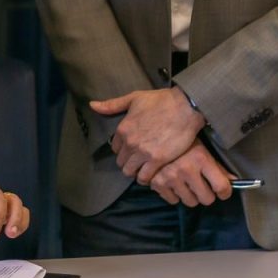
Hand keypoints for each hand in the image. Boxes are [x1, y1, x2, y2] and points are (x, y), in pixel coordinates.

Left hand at [91, 87, 205, 184]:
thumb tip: (92, 105)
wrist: (185, 107)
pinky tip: (152, 175)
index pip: (115, 148)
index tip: (132, 150)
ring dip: (135, 172)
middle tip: (138, 162)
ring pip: (130, 172)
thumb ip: (112, 105)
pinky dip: (146, 178)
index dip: (123, 150)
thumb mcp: (134, 98)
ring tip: (143, 170)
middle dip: (128, 162)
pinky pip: (145, 177)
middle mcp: (130, 142)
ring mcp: (143, 152)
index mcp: (123, 129)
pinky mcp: (157, 160)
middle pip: (121, 162)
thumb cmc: (161, 100)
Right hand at [148, 141, 234, 206]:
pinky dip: (174, 195)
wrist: (153, 134)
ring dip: (190, 195)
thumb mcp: (201, 149)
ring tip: (186, 183)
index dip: (225, 192)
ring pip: (190, 202)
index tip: (223, 191)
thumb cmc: (181, 142)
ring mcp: (171, 178)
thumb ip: (217, 167)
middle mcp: (186, 169)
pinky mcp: (157, 183)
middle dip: (206, 194)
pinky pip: (173, 201)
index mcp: (201, 158)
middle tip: (202, 186)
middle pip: (206, 199)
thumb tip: (234, 181)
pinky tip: (174, 183)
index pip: (221, 186)